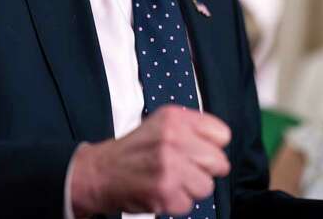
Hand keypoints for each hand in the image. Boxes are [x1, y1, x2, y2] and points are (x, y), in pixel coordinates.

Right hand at [69, 105, 230, 216]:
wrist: (99, 172)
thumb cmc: (134, 150)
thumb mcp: (161, 123)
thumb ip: (191, 128)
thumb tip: (220, 142)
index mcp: (175, 118)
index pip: (222, 135)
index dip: (211, 146)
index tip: (195, 151)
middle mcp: (173, 139)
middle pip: (219, 163)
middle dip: (203, 170)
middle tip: (182, 169)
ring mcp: (169, 166)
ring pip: (206, 187)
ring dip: (189, 189)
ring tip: (169, 181)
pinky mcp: (164, 192)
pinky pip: (189, 204)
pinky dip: (175, 203)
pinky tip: (160, 191)